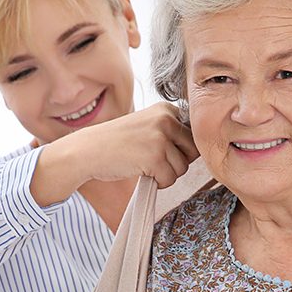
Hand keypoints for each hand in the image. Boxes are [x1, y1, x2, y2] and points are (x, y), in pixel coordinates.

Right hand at [32, 101, 198, 205]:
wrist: (88, 150)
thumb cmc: (118, 142)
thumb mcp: (147, 126)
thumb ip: (171, 132)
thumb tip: (202, 148)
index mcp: (167, 109)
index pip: (192, 136)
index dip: (178, 150)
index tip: (158, 150)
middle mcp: (166, 119)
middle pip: (192, 153)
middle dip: (176, 162)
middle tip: (151, 160)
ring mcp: (161, 137)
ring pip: (181, 168)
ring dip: (165, 173)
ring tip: (143, 164)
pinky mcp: (155, 157)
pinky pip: (169, 179)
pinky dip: (157, 182)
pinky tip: (140, 171)